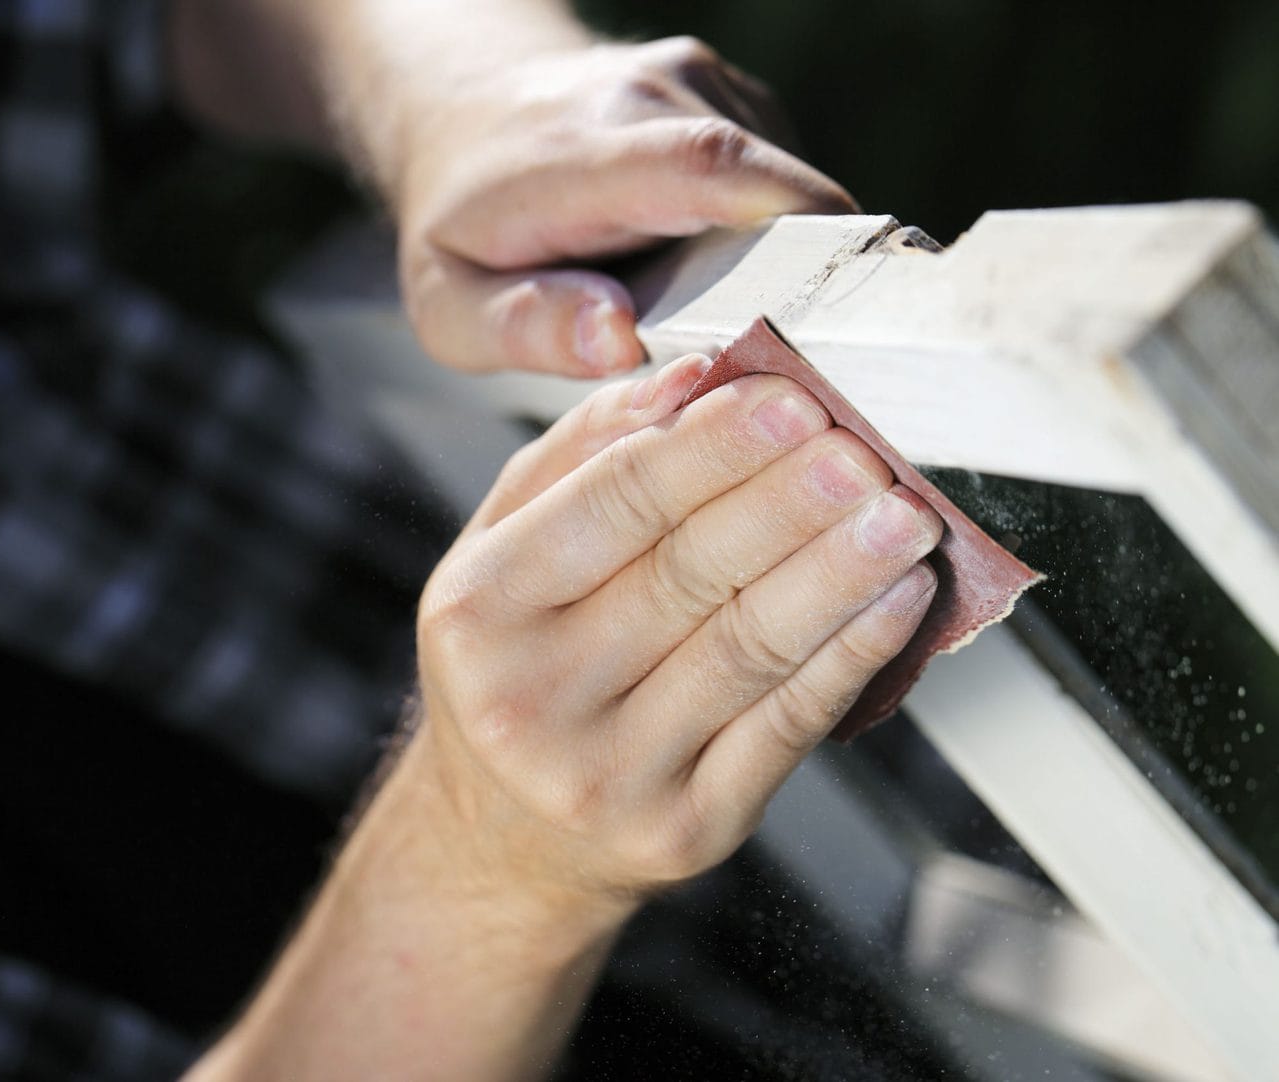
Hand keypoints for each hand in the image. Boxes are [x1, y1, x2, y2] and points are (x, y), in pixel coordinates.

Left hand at [394, 37, 856, 377]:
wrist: (465, 114)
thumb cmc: (460, 228)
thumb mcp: (448, 304)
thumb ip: (523, 326)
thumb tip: (617, 338)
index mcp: (579, 155)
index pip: (702, 166)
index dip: (784, 220)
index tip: (831, 294)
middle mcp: (651, 96)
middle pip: (773, 190)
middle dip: (795, 285)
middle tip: (768, 366)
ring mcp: (701, 84)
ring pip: (789, 195)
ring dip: (776, 266)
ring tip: (707, 307)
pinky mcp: (736, 97)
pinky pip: (784, 183)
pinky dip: (769, 239)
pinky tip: (706, 263)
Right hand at [405, 353, 939, 920]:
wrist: (502, 836)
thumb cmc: (514, 666)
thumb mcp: (505, 550)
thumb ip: (585, 455)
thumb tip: (689, 379)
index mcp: (478, 608)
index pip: (613, 503)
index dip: (714, 446)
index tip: (790, 398)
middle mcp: (530, 696)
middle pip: (688, 573)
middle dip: (791, 501)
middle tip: (862, 449)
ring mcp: (607, 772)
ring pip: (749, 648)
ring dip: (841, 572)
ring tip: (902, 516)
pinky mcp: (683, 829)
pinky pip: (786, 727)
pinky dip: (852, 656)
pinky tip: (896, 601)